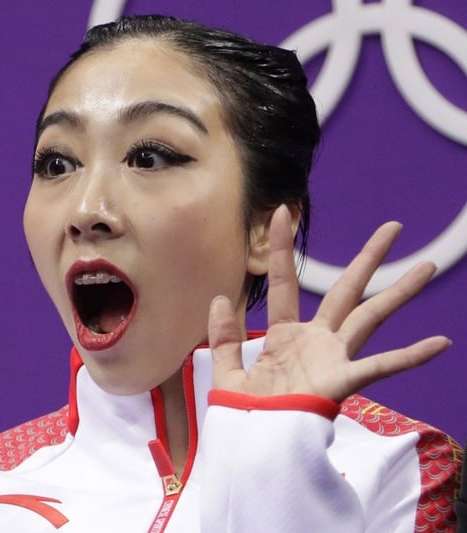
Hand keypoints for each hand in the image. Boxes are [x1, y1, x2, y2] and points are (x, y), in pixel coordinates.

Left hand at [208, 205, 449, 401]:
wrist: (253, 447)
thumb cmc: (245, 415)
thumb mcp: (226, 371)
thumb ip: (222, 336)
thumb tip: (219, 298)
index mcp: (285, 337)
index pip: (286, 283)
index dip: (284, 248)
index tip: (283, 211)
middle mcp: (316, 341)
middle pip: (346, 290)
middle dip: (368, 259)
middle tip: (393, 227)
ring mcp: (333, 359)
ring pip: (370, 317)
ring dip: (399, 293)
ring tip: (428, 266)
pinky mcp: (340, 381)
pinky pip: (378, 366)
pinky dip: (409, 356)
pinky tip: (440, 343)